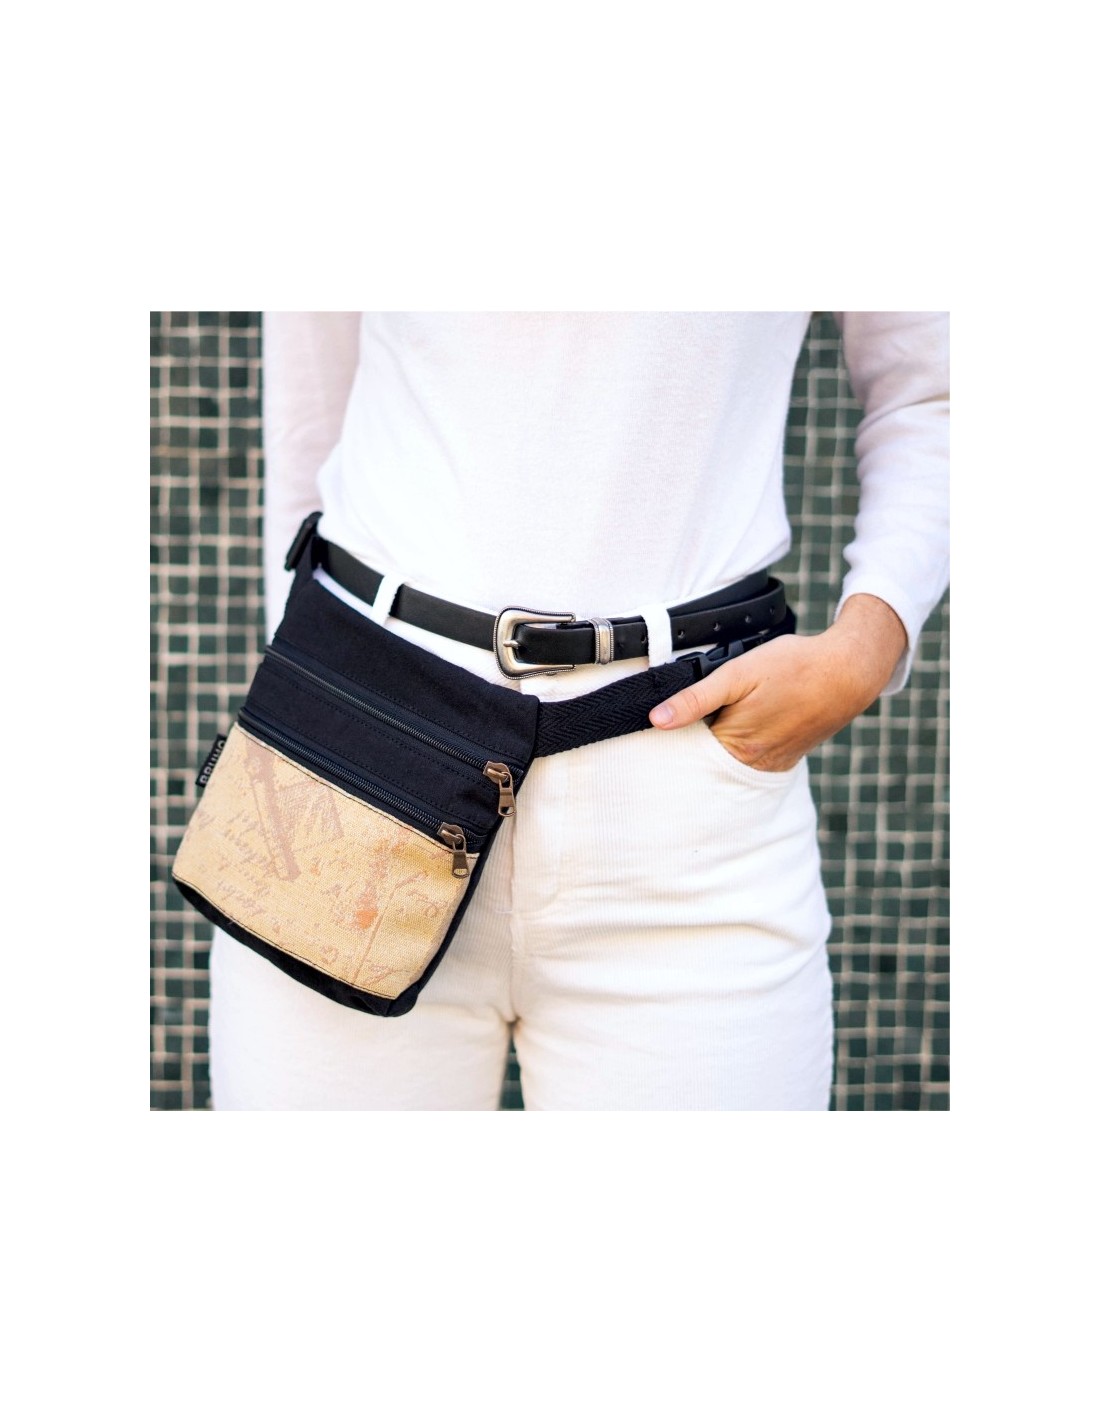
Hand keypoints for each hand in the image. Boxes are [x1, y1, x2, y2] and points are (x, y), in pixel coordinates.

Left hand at [648, 594, 907, 770]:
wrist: (848, 671)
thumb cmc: (794, 667)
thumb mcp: (737, 673)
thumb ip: (696, 699)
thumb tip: (657, 720)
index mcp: (735, 747)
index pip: (686, 748)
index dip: (678, 727)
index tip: (672, 709)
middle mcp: (752, 765)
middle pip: (706, 754)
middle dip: (698, 733)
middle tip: (709, 702)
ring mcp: (770, 764)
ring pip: (728, 755)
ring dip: (721, 735)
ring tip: (735, 705)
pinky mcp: (784, 759)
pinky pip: (751, 755)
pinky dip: (742, 740)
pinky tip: (749, 717)